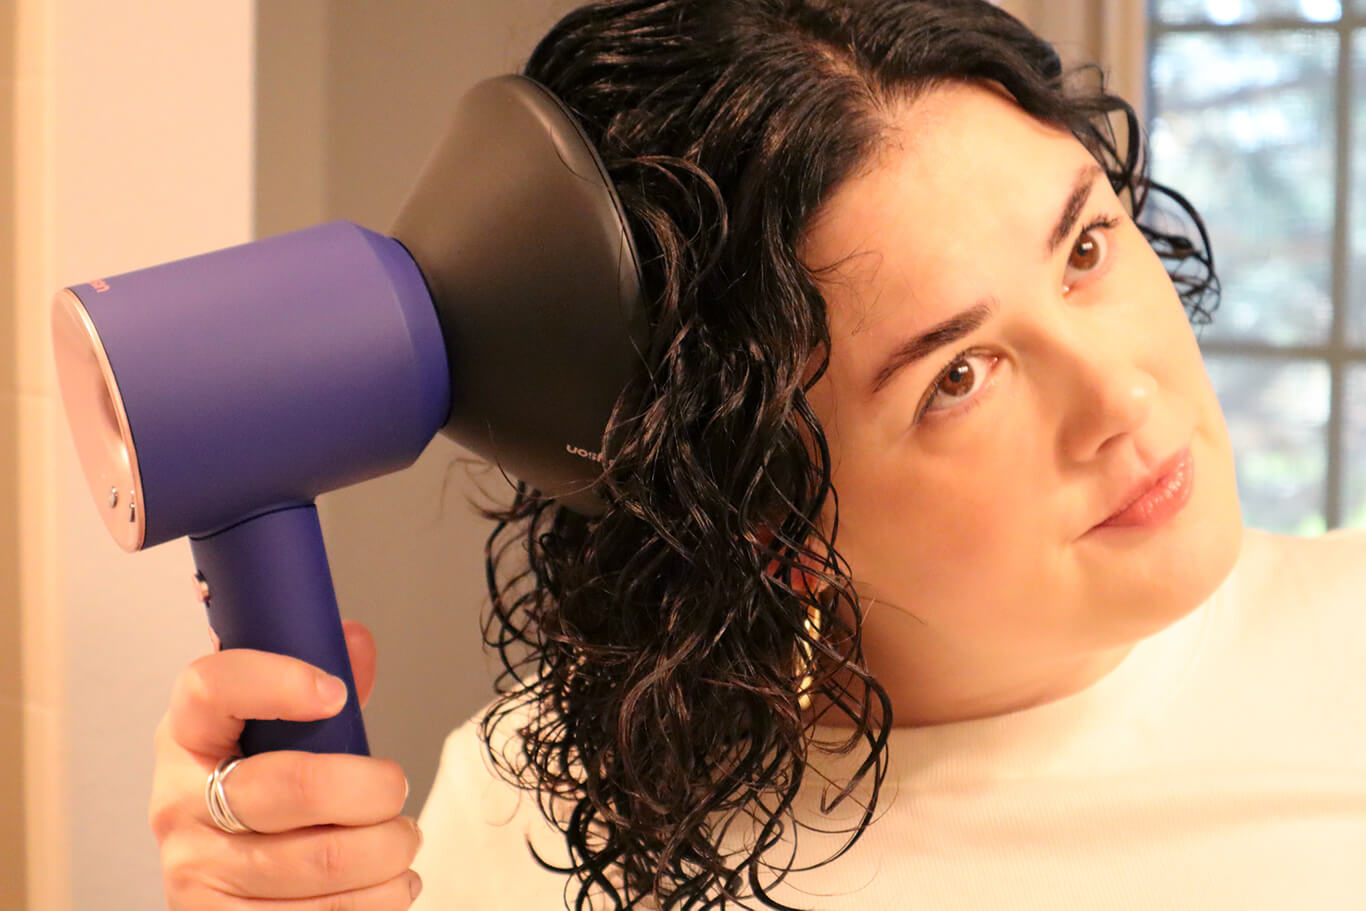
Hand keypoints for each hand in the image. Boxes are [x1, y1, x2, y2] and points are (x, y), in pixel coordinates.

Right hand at [148, 620, 423, 908]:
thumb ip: (320, 684)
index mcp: (188, 736)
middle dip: (373, 788)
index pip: (211, 687)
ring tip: (402, 839)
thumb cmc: (261, 790)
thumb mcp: (274, 731)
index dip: (278, 682)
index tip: (335, 692)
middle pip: (293, 786)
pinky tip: (391, 883)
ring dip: (388, 850)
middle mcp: (179, 804)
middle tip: (395, 787)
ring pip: (321, 861)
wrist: (220, 878)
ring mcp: (196, 872)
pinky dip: (379, 900)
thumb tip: (355, 644)